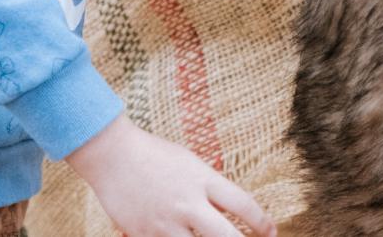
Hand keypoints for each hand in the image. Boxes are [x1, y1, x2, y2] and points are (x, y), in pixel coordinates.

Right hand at [67, 114, 276, 236]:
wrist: (112, 154)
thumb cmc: (152, 153)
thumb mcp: (188, 162)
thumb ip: (208, 188)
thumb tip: (229, 213)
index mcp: (201, 178)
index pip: (242, 204)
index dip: (262, 222)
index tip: (271, 231)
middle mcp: (188, 203)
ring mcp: (167, 223)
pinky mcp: (146, 236)